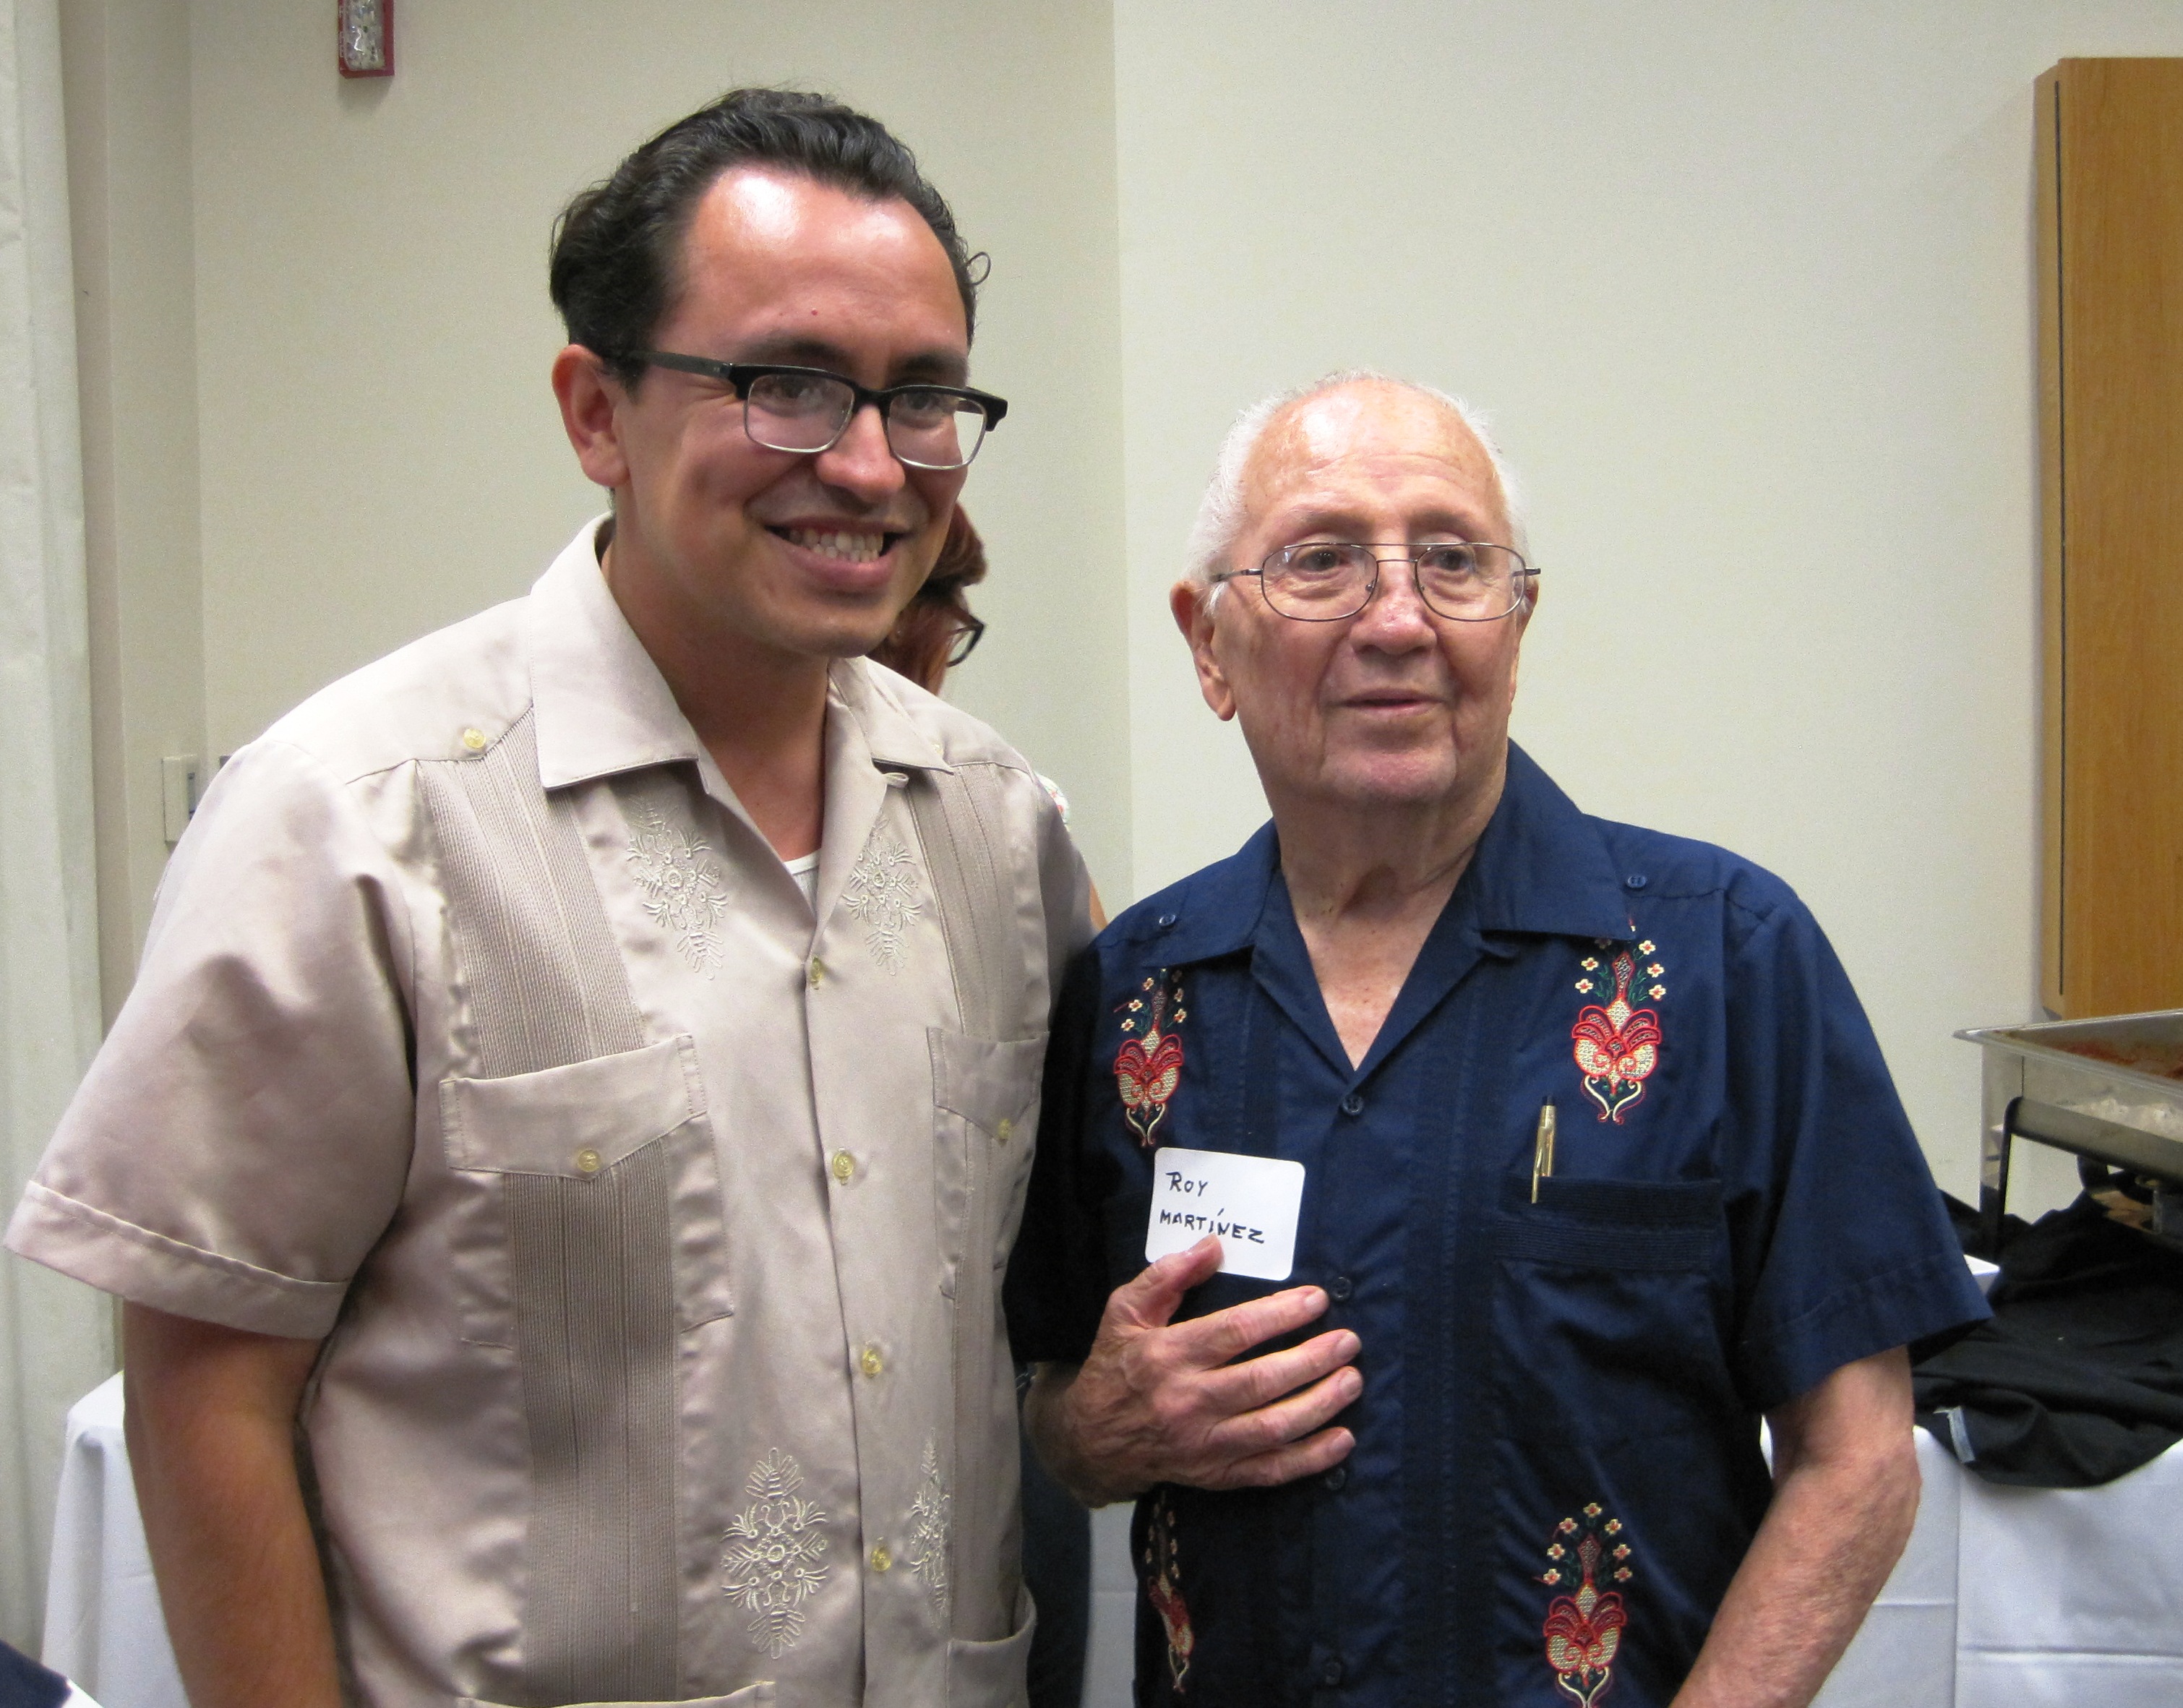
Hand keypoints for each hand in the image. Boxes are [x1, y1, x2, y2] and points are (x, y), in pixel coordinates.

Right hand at [1028, 1235, 1360, 1504]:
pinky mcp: (1214, 1475)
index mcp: (1167, 1355)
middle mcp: (1187, 1401)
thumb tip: (1212, 1246)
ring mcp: (1202, 1444)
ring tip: (1352, 1381)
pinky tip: (1342, 1441)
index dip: (1280, 1315)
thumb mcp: (1124, 1312)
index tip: (1316, 1300)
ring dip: (1320, 1405)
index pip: (1234, 1332)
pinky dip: (1310, 1459)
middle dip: (1312, 1359)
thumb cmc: (1115, 1366)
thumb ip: (1166, 1276)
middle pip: (1262, 1380)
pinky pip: (1270, 1471)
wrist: (1088, 1441)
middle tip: (1348, 1341)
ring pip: (1272, 1427)